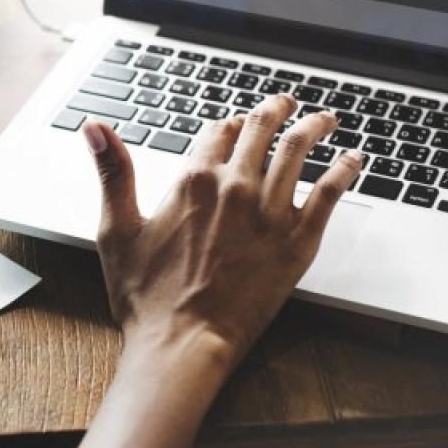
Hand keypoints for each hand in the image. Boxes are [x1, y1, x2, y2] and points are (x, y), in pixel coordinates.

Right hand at [84, 93, 362, 363]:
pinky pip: (330, 192)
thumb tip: (94, 128)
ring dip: (314, 126)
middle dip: (275, 110)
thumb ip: (112, 173)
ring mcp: (271, 212)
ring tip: (324, 119)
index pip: (217, 132)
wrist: (183, 342)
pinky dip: (345, 169)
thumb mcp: (116, 230)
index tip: (233, 125)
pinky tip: (352, 160)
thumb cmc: (146, 297)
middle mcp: (235, 188)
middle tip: (285, 105)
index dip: (226, 125)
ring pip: (300, 150)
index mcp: (192, 181)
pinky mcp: (298, 240)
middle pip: (262, 130)